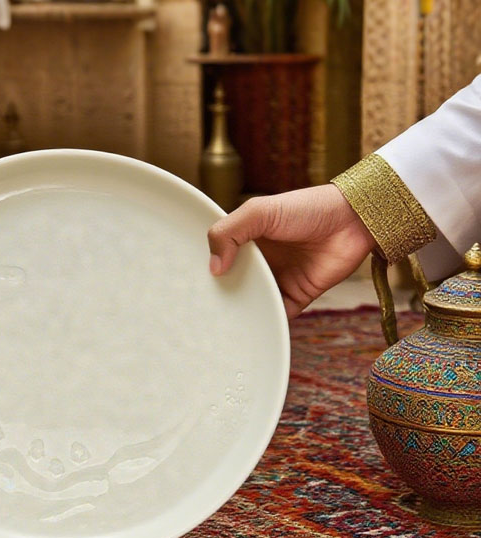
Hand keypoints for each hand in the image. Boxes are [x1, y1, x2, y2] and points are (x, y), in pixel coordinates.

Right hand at [207, 184, 376, 318]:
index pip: (218, 257)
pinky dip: (267, 322)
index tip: (186, 285)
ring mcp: (277, 279)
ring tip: (221, 326)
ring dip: (241, 313)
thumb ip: (229, 232)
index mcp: (245, 240)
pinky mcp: (296, 296)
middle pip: (231, 284)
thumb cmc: (306, 208)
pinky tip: (252, 329)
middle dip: (219, 296)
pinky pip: (277, 314)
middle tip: (199, 310)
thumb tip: (214, 268)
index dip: (204, 269)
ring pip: (252, 302)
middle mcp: (259, 261)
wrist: (352, 220)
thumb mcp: (259, 211)